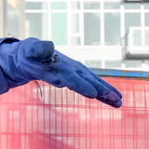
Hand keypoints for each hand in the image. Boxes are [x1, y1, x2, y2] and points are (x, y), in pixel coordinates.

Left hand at [0, 37, 122, 107]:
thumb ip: (39, 49)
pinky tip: (113, 101)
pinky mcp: (78, 78)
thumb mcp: (30, 50)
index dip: (81, 85)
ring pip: (94, 84)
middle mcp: (72, 68)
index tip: (93, 94)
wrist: (31, 53)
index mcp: (61, 65)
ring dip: (107, 94)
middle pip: (89, 81)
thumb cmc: (28, 54)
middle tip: (117, 100)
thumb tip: (50, 45)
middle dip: (102, 91)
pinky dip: (103, 94)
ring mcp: (77, 73)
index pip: (72, 77)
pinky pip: (92, 87)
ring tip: (120, 102)